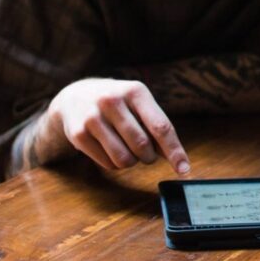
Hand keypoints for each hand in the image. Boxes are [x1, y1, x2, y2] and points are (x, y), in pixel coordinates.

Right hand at [42, 78, 190, 174]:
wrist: (75, 96)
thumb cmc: (118, 103)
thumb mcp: (138, 103)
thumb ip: (157, 126)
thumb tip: (176, 158)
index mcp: (135, 91)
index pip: (161, 126)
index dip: (174, 150)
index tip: (184, 169)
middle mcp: (113, 101)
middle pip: (142, 145)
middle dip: (148, 157)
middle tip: (146, 154)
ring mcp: (93, 117)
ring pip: (124, 158)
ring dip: (131, 162)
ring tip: (127, 151)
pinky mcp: (78, 134)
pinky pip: (107, 164)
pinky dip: (114, 164)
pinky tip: (110, 150)